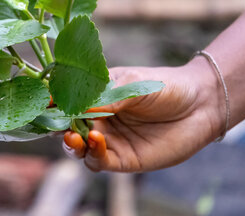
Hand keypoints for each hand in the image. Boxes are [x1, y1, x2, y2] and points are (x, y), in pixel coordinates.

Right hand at [63, 58, 224, 171]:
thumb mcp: (130, 84)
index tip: (43, 101)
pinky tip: (97, 140)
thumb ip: (103, 98)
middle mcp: (97, 119)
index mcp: (95, 97)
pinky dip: (93, 153)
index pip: (66, 102)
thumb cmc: (164, 85)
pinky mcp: (123, 159)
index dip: (52, 103)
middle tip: (56, 123)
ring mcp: (109, 140)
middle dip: (57, 127)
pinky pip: (99, 161)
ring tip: (74, 136)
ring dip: (71, 144)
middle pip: (66, 127)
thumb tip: (74, 105)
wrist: (201, 103)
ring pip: (78, 148)